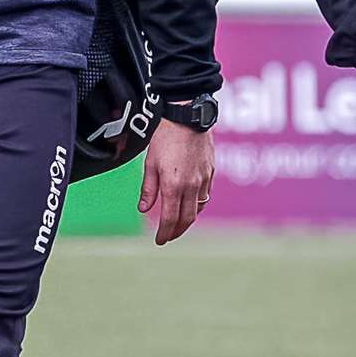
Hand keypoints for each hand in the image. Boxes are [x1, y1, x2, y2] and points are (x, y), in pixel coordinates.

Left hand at [138, 114, 213, 245]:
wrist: (188, 116)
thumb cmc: (165, 136)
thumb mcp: (150, 163)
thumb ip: (148, 189)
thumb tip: (144, 210)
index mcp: (173, 185)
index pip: (170, 219)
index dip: (165, 233)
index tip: (159, 240)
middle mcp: (191, 186)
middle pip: (187, 219)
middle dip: (177, 231)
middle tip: (168, 236)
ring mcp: (203, 179)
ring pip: (198, 209)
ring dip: (188, 220)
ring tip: (178, 224)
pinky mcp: (210, 172)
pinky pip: (205, 195)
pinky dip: (197, 205)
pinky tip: (190, 205)